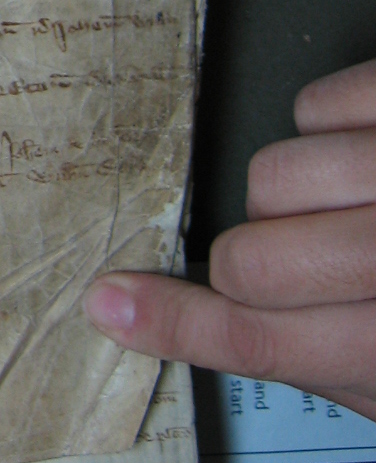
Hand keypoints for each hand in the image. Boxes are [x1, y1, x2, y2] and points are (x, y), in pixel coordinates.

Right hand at [84, 60, 375, 420]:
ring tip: (352, 209)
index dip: (177, 324)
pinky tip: (373, 160)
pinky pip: (311, 105)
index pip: (262, 340)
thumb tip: (174, 326)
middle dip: (255, 266)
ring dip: (292, 196)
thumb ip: (307, 357)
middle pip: (250, 260)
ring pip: (272, 175)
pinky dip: (328, 132)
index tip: (112, 301)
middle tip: (307, 270)